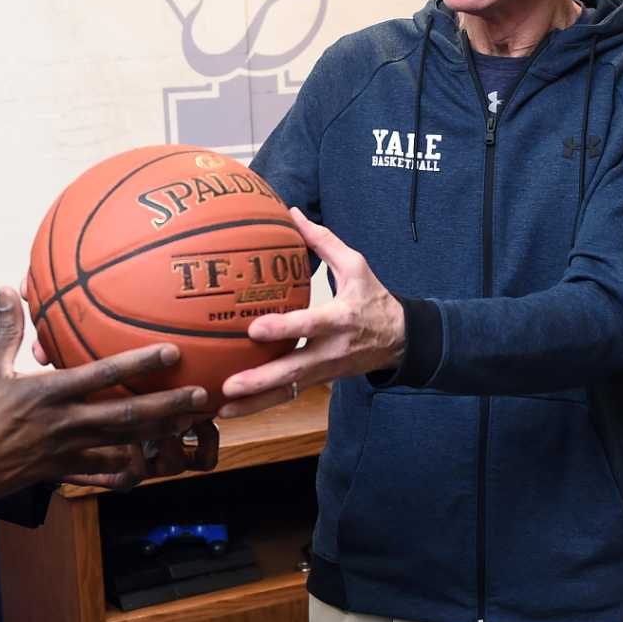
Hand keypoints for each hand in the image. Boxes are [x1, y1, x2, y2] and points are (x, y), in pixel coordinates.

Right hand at [0, 289, 212, 503]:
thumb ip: (5, 329)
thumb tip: (8, 289)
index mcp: (48, 393)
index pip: (103, 375)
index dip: (140, 363)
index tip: (172, 352)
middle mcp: (65, 423)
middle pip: (127, 416)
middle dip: (168, 406)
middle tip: (202, 397)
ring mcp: (67, 452)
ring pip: (124, 447)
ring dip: (159, 438)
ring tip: (189, 429)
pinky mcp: (62, 473)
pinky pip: (102, 475)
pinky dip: (127, 472)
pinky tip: (151, 467)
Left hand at [217, 208, 402, 418]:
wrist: (401, 341)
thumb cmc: (373, 298)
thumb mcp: (356, 266)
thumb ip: (323, 240)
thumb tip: (291, 211)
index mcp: (341, 319)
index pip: (310, 324)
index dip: (284, 328)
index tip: (254, 329)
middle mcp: (331, 350)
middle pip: (293, 371)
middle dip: (260, 381)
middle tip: (228, 386)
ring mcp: (323, 371)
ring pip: (287, 392)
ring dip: (255, 404)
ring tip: (221, 409)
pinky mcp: (317, 383)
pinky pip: (286, 396)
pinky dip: (260, 405)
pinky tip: (230, 409)